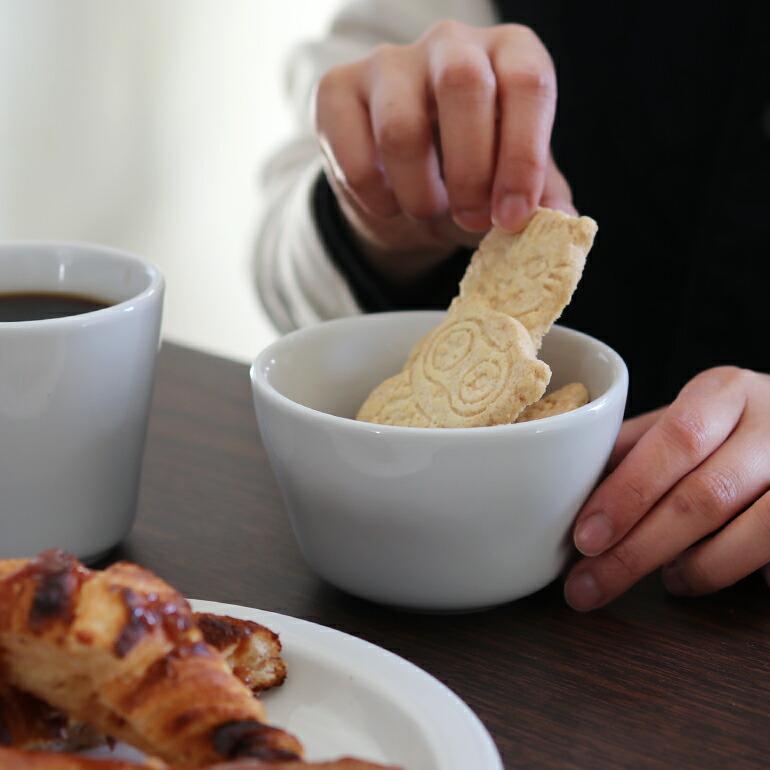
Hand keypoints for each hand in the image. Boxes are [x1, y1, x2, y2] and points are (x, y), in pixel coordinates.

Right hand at [314, 20, 573, 284]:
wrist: (407, 188)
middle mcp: (451, 43)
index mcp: (509, 54)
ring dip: (419, 193)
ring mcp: (389, 62)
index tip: (512, 217)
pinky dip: (375, 198)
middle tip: (471, 220)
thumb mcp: (514, 187)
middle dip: (470, 171)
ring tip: (429, 214)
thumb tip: (561, 223)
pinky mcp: (337, 91)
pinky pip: (352, 153)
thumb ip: (541, 201)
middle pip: (463, 85)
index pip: (527, 83)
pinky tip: (390, 206)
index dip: (522, 157)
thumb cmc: (472, 178)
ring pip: (400, 126)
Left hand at [564, 367, 769, 609]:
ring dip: (699, 569)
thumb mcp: (687, 418)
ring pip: (755, 533)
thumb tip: (568, 485)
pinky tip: (716, 578)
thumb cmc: (734, 427)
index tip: (585, 537)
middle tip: (591, 583)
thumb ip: (636, 447)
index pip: (674, 441)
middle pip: (705, 496)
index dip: (628, 493)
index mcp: (724, 393)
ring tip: (669, 581)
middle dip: (640, 548)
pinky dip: (746, 575)